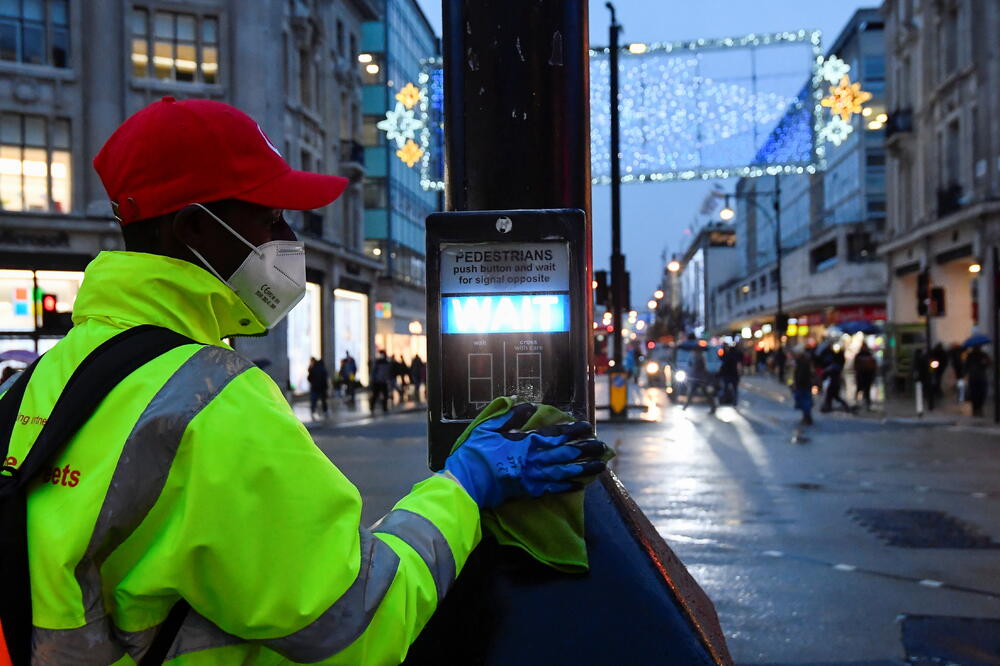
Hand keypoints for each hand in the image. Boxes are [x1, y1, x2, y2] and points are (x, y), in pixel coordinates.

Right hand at [443, 403, 607, 508]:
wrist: (467, 482)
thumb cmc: (476, 453)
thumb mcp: (490, 428)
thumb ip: (510, 416)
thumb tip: (526, 405)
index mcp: (527, 442)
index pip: (557, 434)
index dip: (574, 430)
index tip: (587, 427)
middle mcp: (535, 460)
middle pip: (567, 453)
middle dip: (587, 449)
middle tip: (602, 446)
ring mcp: (534, 477)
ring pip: (566, 472)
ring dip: (585, 468)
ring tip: (600, 466)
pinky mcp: (529, 491)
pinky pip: (554, 489)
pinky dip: (568, 486)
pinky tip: (580, 484)